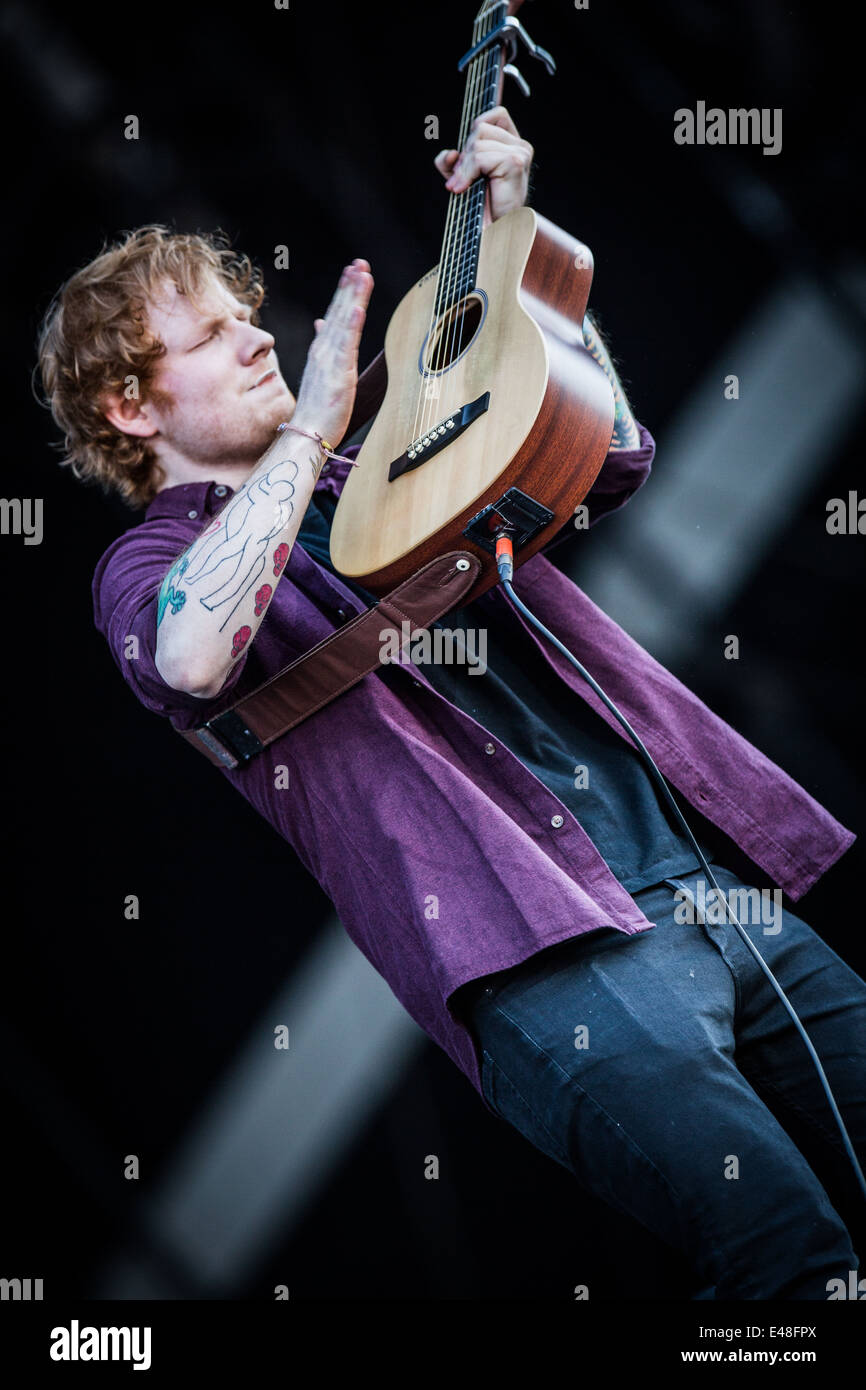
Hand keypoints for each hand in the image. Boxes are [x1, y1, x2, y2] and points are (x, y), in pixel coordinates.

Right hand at [292, 258, 373, 446]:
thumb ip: (324, 347)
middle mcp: (324, 351)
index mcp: (322, 351)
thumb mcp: (322, 374)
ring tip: (361, 274)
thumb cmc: (315, 411)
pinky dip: (351, 326)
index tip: (353, 271)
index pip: (334, 315)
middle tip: (360, 263)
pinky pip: (346, 346)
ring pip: (344, 323)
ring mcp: (330, 361)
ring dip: (353, 297)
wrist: (305, 434)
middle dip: (350, 286)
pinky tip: (356, 308)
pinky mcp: (339, 375)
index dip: (344, 291)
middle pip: (339, 312)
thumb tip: (322, 324)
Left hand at [434, 105, 532, 223]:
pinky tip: (465, 188)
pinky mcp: (515, 162)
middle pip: (480, 127)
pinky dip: (467, 173)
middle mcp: (521, 145)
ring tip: (465, 186)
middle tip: (462, 179)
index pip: (496, 114)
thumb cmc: (483, 204)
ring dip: (465, 167)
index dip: (475, 132)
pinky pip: (480, 157)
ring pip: (478, 143)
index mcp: (513, 143)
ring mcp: (521, 152)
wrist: (496, 230)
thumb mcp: (462, 176)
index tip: (468, 157)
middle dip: (465, 154)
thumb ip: (452, 161)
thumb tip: (450, 154)